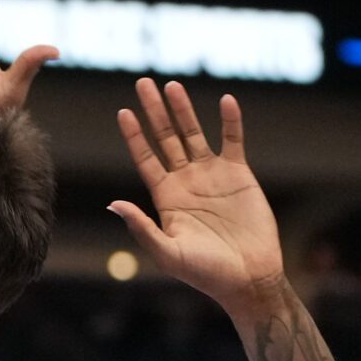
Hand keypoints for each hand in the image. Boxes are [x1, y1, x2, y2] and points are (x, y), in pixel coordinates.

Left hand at [109, 80, 287, 317]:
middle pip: (166, 138)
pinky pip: (233, 141)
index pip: (145, 158)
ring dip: (184, 110)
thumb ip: (141, 227)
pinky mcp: (240, 174)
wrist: (248, 278)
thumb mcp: (167, 252)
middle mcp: (185, 180)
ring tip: (172, 85)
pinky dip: (230, 121)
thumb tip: (112, 204)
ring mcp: (212, 175)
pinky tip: (226, 101)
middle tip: (143, 82)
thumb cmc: (206, 272)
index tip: (123, 112)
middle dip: (154, 111)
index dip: (134, 135)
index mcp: (165, 196)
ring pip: (194, 134)